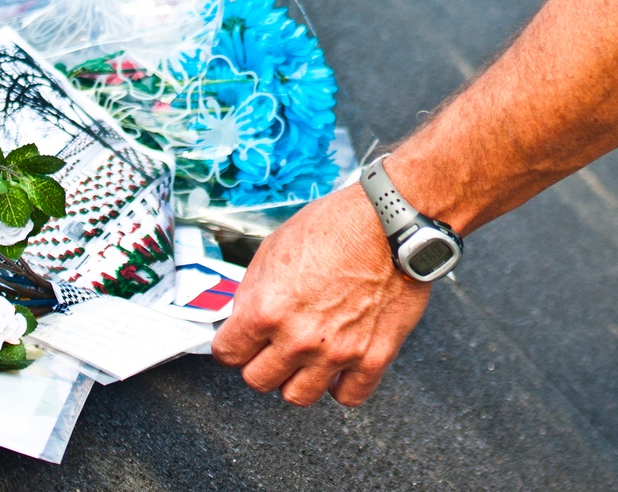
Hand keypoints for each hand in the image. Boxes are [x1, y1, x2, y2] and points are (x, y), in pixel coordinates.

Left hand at [212, 182, 430, 405]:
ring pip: (298, 396)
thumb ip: (253, 289)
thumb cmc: (336, 224)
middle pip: (258, 381)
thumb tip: (241, 315)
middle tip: (272, 344)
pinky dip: (340, 385)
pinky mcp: (373, 357)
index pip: (227, 353)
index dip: (231, 344)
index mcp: (268, 308)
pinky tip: (339, 364)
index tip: (239, 340)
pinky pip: (348, 397)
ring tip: (305, 354)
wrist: (390, 220)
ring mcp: (337, 353)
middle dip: (260, 362)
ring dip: (297, 377)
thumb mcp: (275, 245)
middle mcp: (299, 338)